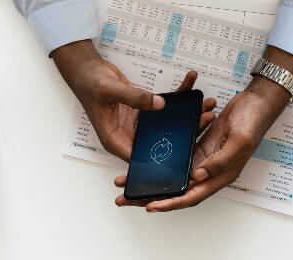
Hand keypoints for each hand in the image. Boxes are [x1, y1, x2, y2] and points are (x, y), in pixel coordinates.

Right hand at [51, 40, 215, 161]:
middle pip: (162, 141)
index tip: (188, 150)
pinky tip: (191, 86)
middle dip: (185, 132)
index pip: (143, 158)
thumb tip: (160, 104)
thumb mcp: (109, 90)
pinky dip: (178, 98)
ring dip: (187, 115)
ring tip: (206, 104)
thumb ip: (134, 98)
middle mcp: (130, 136)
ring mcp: (139, 124)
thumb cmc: (89, 83)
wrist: (86, 68)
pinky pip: (165, 108)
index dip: (165, 158)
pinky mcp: (145, 112)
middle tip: (205, 119)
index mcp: (117, 141)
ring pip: (168, 125)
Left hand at [116, 46, 292, 211]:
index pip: (193, 195)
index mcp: (222, 175)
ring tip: (129, 182)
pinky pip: (178, 157)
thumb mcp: (238, 141)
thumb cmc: (253, 121)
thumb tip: (198, 177)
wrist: (257, 102)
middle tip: (126, 199)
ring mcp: (205, 159)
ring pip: (175, 176)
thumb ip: (219, 161)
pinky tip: (145, 159)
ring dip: (153, 180)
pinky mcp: (200, 146)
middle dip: (152, 197)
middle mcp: (211, 171)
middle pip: (179, 190)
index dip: (172, 203)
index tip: (151, 207)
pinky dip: (162, 161)